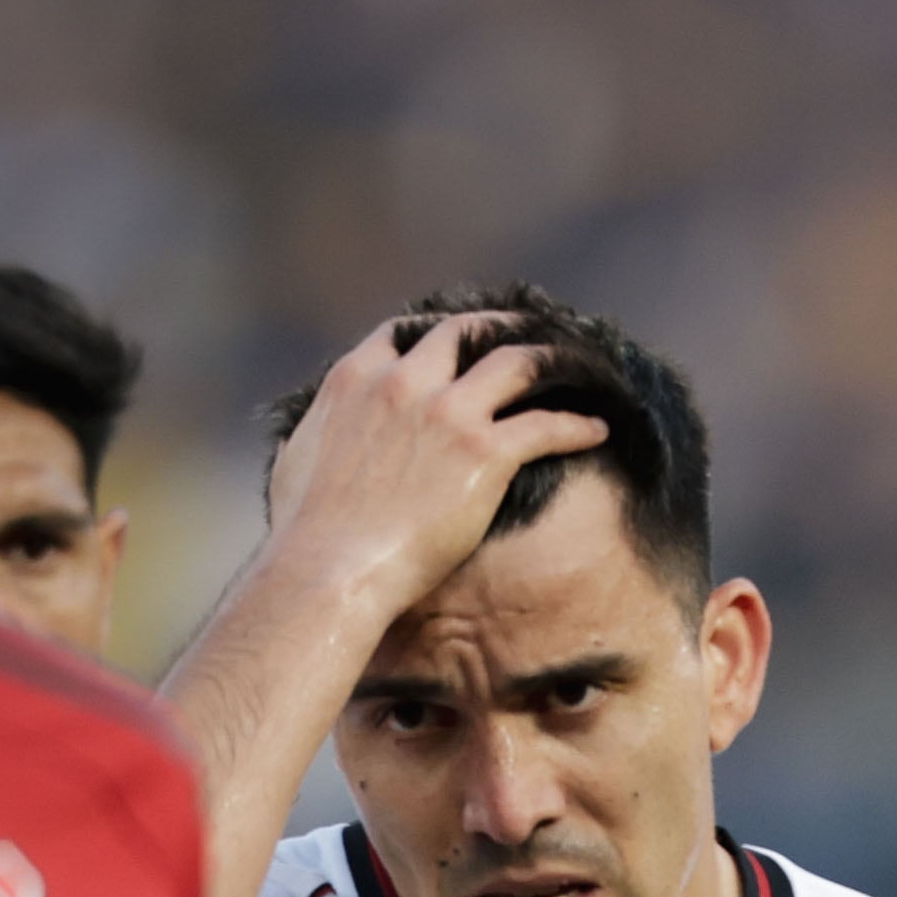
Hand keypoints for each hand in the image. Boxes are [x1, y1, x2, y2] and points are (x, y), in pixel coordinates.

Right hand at [253, 311, 615, 629]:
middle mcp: (404, 382)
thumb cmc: (306, 533)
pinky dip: (576, 424)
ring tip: (579, 367)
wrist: (329, 568)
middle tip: (529, 337)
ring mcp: (447, 413)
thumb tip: (322, 432)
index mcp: (357, 379)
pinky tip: (597, 430)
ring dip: (552, 360)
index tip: (464, 339)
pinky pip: (546, 425)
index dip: (440, 332)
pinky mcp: (484, 452)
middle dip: (502, 328)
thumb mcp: (299, 459)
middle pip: (466, 332)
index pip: (405, 333)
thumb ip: (322, 430)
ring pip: (516, 362)